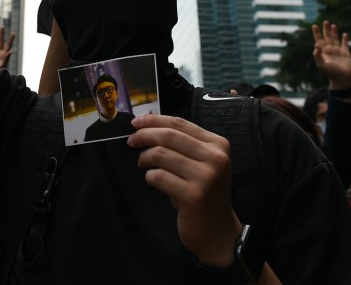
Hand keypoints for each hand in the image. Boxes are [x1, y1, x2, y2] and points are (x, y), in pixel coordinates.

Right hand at [0, 26, 14, 68]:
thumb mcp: (3, 64)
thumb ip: (7, 58)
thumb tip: (11, 51)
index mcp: (4, 54)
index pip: (9, 45)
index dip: (11, 39)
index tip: (13, 33)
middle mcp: (0, 52)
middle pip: (1, 41)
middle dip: (2, 34)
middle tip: (2, 27)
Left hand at [128, 114, 241, 267]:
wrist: (217, 230)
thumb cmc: (203, 193)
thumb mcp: (201, 162)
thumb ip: (182, 142)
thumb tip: (149, 122)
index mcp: (218, 144)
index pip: (180, 123)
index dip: (154, 120)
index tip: (136, 122)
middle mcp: (215, 158)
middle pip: (169, 136)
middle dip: (144, 135)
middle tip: (132, 141)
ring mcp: (206, 177)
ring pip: (161, 154)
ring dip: (145, 158)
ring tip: (143, 164)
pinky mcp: (194, 196)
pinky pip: (159, 177)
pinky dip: (150, 176)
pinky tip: (153, 180)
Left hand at [312, 20, 350, 89]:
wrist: (342, 79)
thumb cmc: (331, 72)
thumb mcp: (322, 64)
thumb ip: (317, 55)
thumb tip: (316, 44)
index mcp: (323, 52)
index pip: (318, 40)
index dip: (316, 33)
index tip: (314, 25)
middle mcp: (330, 50)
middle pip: (327, 37)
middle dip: (326, 30)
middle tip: (325, 21)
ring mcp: (338, 51)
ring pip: (335, 39)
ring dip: (334, 32)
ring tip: (333, 25)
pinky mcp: (346, 54)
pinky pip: (345, 44)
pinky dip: (344, 39)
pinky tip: (345, 34)